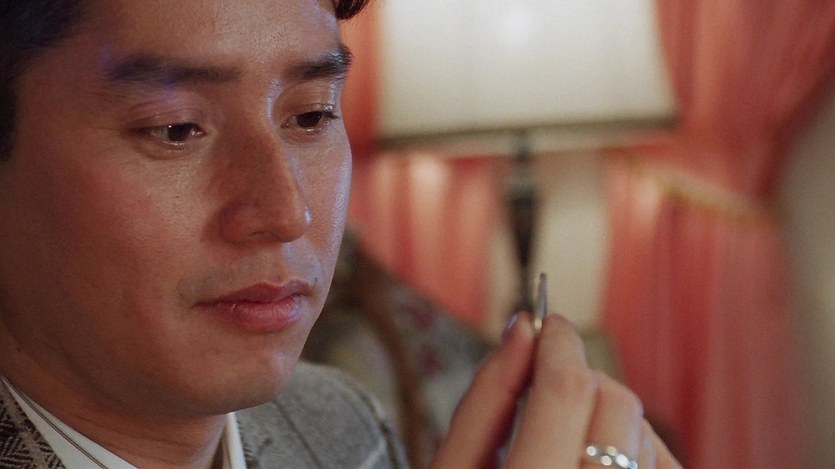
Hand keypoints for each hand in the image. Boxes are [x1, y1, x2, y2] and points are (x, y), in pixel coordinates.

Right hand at [431, 313, 681, 468]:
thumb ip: (485, 400)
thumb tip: (522, 327)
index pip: (566, 393)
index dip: (558, 342)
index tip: (547, 323)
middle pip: (615, 405)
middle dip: (581, 375)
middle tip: (547, 380)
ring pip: (647, 435)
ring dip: (610, 413)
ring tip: (565, 436)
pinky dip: (637, 451)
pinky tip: (596, 465)